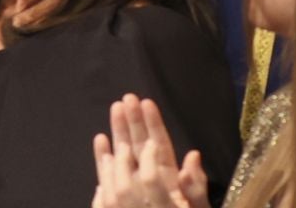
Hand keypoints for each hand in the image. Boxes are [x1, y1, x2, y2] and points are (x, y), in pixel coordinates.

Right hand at [91, 94, 208, 207]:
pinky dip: (105, 160)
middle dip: (134, 122)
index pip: (159, 146)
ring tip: (115, 108)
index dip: (154, 124)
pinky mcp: (121, 201)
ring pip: (127, 157)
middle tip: (125, 98)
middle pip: (141, 146)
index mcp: (170, 182)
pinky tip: (100, 142)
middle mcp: (153, 181)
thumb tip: (193, 155)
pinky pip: (112, 178)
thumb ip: (195, 187)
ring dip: (121, 132)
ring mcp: (138, 190)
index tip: (146, 102)